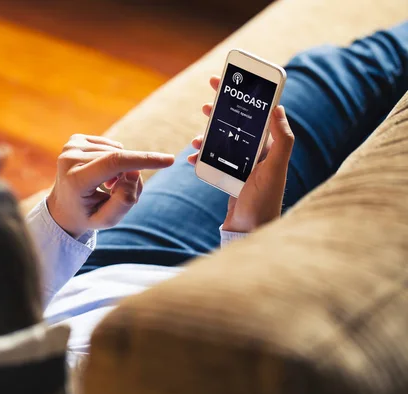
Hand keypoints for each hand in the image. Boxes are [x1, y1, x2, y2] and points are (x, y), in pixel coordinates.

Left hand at [48, 134, 174, 236]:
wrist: (62, 207)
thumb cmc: (87, 215)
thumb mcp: (107, 220)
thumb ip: (124, 201)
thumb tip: (134, 172)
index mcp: (75, 180)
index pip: (114, 163)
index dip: (143, 159)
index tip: (168, 160)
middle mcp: (69, 158)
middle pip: (119, 160)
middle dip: (131, 175)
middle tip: (120, 193)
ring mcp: (70, 146)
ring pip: (117, 152)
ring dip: (121, 169)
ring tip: (107, 186)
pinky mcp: (75, 139)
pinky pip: (111, 146)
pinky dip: (113, 160)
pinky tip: (101, 174)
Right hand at [188, 76, 294, 232]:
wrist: (249, 231)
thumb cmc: (264, 201)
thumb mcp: (275, 168)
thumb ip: (282, 139)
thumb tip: (278, 107)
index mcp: (269, 147)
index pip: (257, 113)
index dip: (243, 95)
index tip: (228, 81)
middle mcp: (256, 153)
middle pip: (236, 123)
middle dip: (221, 111)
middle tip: (207, 99)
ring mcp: (242, 165)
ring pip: (221, 140)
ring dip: (207, 135)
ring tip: (196, 137)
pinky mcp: (230, 177)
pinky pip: (212, 160)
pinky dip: (201, 157)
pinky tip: (192, 158)